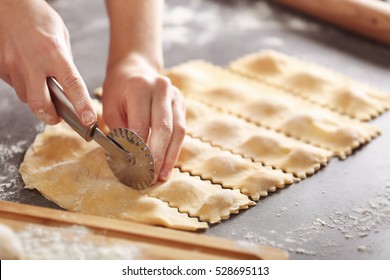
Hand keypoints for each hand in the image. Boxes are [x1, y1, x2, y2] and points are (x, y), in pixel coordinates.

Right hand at [0, 0, 95, 125]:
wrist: (7, 4)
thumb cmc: (37, 18)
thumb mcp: (61, 37)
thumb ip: (65, 63)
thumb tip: (68, 85)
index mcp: (54, 53)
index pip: (72, 85)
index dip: (81, 105)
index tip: (88, 120)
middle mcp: (32, 62)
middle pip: (40, 103)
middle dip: (50, 116)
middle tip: (57, 117)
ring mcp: (13, 66)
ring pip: (26, 97)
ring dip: (36, 97)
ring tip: (41, 83)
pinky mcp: (1, 68)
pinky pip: (15, 86)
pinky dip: (24, 85)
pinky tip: (27, 71)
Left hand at [102, 55, 185, 182]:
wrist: (135, 68)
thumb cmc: (118, 89)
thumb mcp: (110, 107)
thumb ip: (119, 131)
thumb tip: (128, 159)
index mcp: (139, 87)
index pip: (142, 124)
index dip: (139, 149)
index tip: (134, 168)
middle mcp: (161, 89)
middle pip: (164, 128)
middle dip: (157, 156)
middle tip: (150, 176)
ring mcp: (175, 95)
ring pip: (177, 130)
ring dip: (170, 155)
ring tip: (162, 175)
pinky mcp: (181, 103)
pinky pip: (181, 129)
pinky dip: (175, 147)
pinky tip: (168, 163)